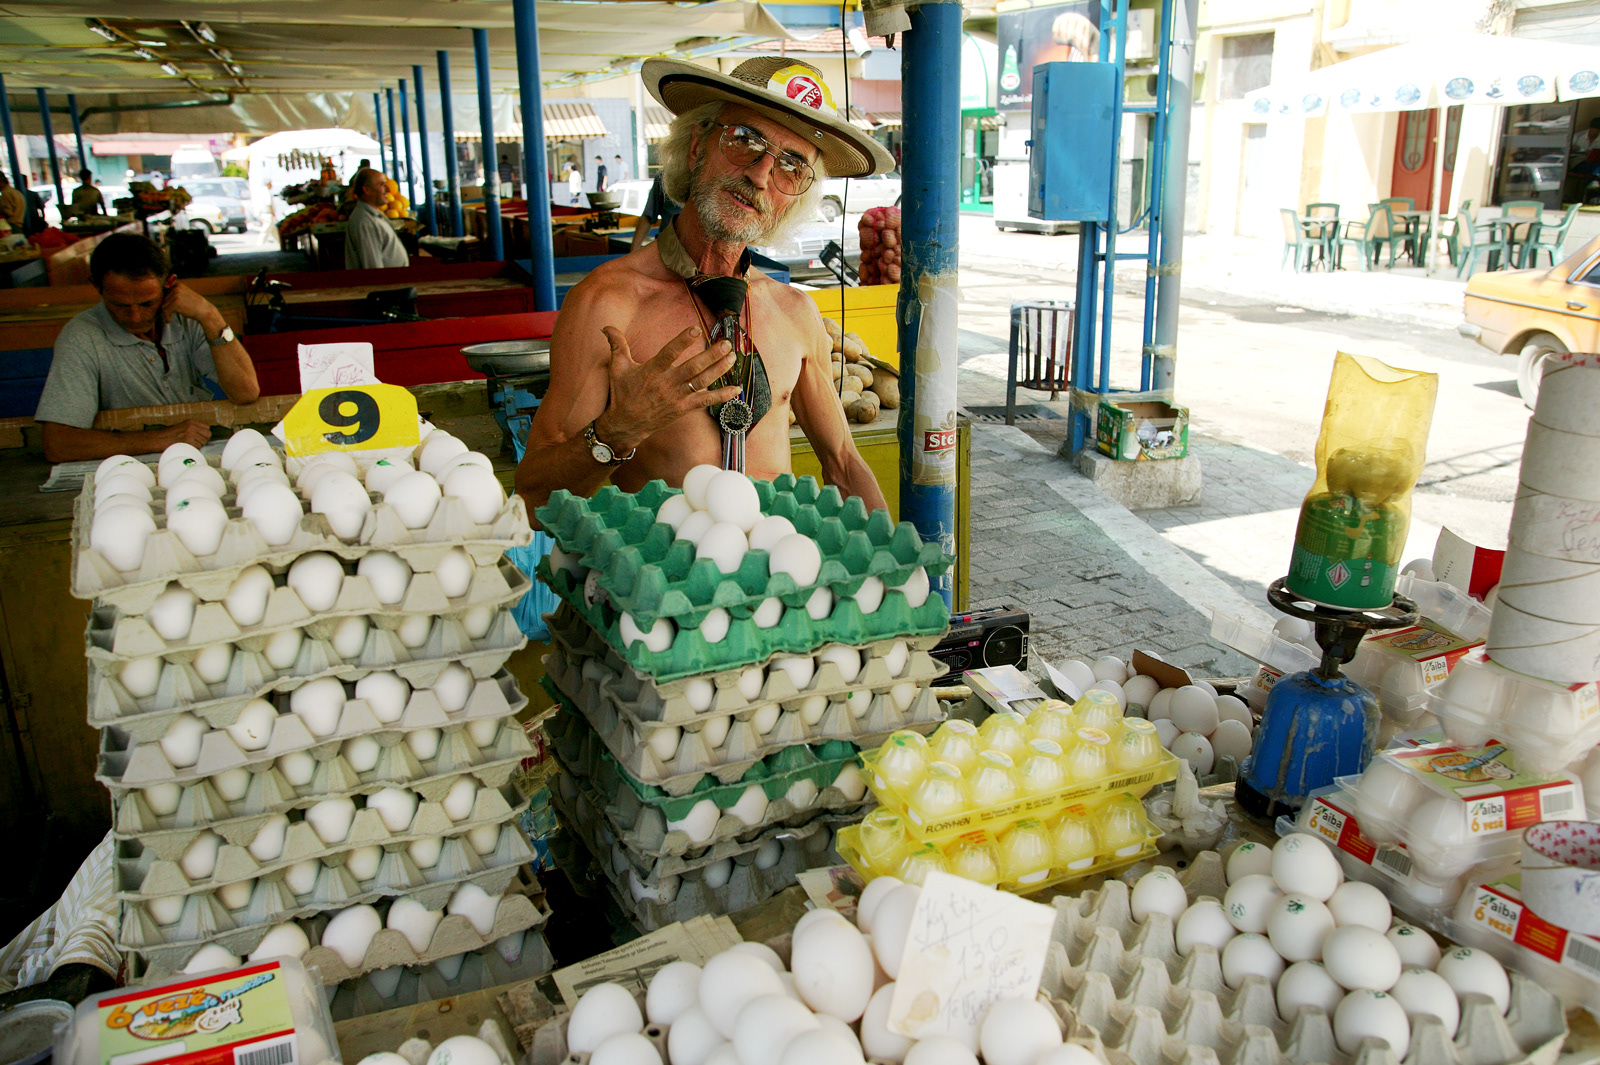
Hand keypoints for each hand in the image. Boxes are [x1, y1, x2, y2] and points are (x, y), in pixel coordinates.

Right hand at [158, 421, 211, 449]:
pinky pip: (198, 447)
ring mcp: (190, 433)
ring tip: (188, 444)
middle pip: (208, 435)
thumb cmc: (170, 435)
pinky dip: (193, 449)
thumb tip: (206, 435)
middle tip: (194, 443)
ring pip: (203, 442)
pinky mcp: (188, 440)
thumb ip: (194, 429)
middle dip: (203, 440)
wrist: (159, 438)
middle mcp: (192, 426)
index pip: (207, 428)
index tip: (200, 438)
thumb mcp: (183, 427)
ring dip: (198, 445)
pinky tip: (186, 446)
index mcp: (191, 422)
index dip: (205, 435)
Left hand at [160, 281, 222, 331]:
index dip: (167, 302)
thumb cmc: (195, 305)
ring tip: (169, 318)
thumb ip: (175, 294)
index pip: (166, 293)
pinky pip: (166, 310)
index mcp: (178, 285)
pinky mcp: (176, 303)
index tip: (168, 309)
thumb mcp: (185, 295)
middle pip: (164, 299)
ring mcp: (176, 295)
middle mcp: (176, 288)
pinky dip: (166, 316)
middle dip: (166, 308)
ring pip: (163, 305)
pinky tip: (169, 320)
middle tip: (169, 315)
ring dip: (166, 313)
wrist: (205, 311)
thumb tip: (161, 297)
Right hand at [594, 326, 740, 450]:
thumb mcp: (617, 367)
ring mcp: (676, 398)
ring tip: (732, 357)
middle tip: (726, 343)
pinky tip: (736, 389)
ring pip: (701, 382)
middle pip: (692, 368)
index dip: (682, 342)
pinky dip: (721, 396)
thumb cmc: (622, 394)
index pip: (669, 354)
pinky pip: (705, 402)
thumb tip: (605, 327)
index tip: (696, 330)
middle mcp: (666, 384)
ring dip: (719, 370)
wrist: (625, 425)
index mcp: (651, 371)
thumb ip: (616, 344)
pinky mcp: (683, 409)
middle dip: (711, 355)